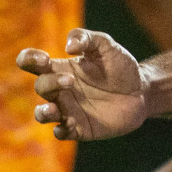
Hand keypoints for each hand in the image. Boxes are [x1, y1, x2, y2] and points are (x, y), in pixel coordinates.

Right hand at [16, 29, 148, 140]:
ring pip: (42, 114)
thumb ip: (87, 38)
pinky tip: (71, 123)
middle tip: (71, 81)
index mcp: (61, 68)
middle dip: (50, 83)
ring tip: (54, 110)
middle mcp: (60, 90)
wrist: (142, 91)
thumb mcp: (106, 46)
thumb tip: (68, 47)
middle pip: (40, 86)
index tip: (44, 59)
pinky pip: (61, 132)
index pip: (30, 62)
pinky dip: (62, 129)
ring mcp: (69, 109)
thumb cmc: (120, 66)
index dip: (28, 59)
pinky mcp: (80, 128)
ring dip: (43, 113)